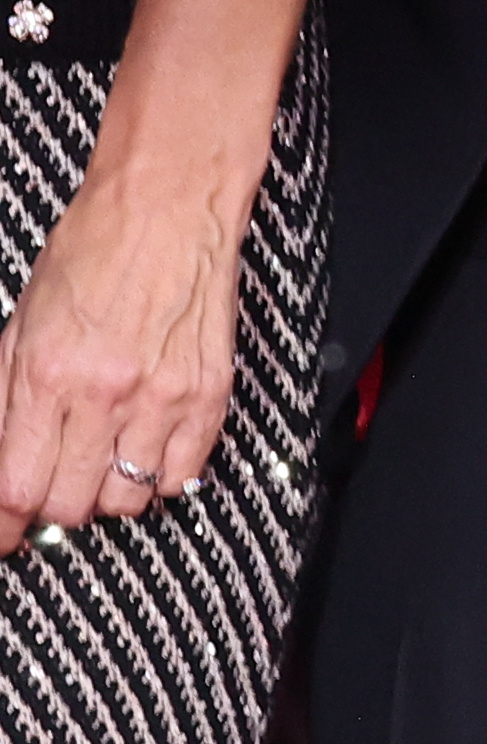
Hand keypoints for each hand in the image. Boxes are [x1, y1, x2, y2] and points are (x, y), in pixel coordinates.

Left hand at [0, 133, 251, 530]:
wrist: (169, 207)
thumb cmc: (93, 252)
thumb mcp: (22, 323)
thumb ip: (6, 397)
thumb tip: (3, 459)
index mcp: (45, 374)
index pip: (15, 485)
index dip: (5, 524)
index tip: (4, 536)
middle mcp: (103, 393)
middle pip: (71, 504)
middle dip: (55, 505)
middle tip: (56, 485)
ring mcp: (162, 396)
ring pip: (127, 500)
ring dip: (108, 493)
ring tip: (104, 464)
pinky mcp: (209, 392)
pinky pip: (183, 474)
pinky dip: (161, 477)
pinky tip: (147, 451)